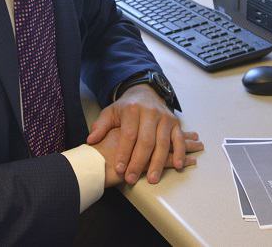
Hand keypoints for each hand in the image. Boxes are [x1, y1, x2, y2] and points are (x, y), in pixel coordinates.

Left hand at [87, 84, 202, 184]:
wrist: (145, 93)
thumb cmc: (126, 108)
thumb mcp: (110, 112)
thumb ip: (101, 126)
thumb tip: (91, 140)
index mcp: (132, 110)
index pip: (128, 135)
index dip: (124, 153)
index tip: (119, 169)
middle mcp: (150, 113)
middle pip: (146, 141)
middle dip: (139, 162)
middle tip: (131, 179)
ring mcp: (164, 118)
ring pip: (163, 143)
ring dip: (158, 163)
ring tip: (152, 179)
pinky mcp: (175, 123)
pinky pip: (179, 139)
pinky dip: (180, 152)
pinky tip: (178, 165)